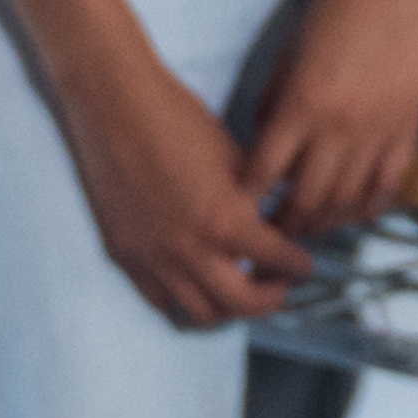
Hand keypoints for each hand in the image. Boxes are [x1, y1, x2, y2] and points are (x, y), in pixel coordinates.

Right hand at [64, 72, 315, 330]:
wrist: (114, 105)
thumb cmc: (175, 118)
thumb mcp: (233, 157)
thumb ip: (254, 199)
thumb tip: (272, 221)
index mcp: (224, 220)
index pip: (277, 260)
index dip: (298, 265)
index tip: (304, 265)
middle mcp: (190, 249)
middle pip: (241, 304)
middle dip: (269, 299)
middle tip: (278, 287)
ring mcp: (154, 258)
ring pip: (200, 313)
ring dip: (228, 308)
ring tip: (238, 290)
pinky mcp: (124, 255)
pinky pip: (160, 300)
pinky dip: (184, 299)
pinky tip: (196, 283)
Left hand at [234, 0, 417, 239]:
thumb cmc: (339, 2)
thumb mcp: (292, 48)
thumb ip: (276, 98)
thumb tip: (265, 138)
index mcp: (303, 103)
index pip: (264, 171)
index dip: (247, 199)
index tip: (235, 213)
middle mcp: (340, 127)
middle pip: (305, 200)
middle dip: (282, 226)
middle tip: (266, 240)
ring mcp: (379, 132)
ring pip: (346, 202)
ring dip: (322, 223)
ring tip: (306, 231)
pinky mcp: (409, 129)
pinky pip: (387, 186)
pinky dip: (367, 207)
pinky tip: (352, 213)